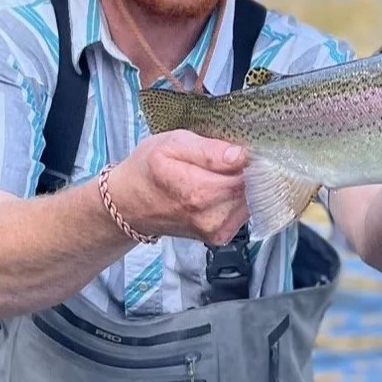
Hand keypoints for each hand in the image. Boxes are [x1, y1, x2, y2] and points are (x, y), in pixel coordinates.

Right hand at [105, 130, 250, 244]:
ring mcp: (215, 230)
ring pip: (251, 201)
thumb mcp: (172, 144)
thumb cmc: (149, 168)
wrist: (129, 203)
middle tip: (229, 158)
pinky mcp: (220, 237)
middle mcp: (209, 216)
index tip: (242, 148)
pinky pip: (244, 213)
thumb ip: (209, 149)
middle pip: (252, 188)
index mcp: (197, 190)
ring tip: (220, 174)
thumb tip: (241, 155)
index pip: (247, 174)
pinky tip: (221, 190)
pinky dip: (239, 200)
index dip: (250, 159)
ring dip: (244, 186)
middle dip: (248, 171)